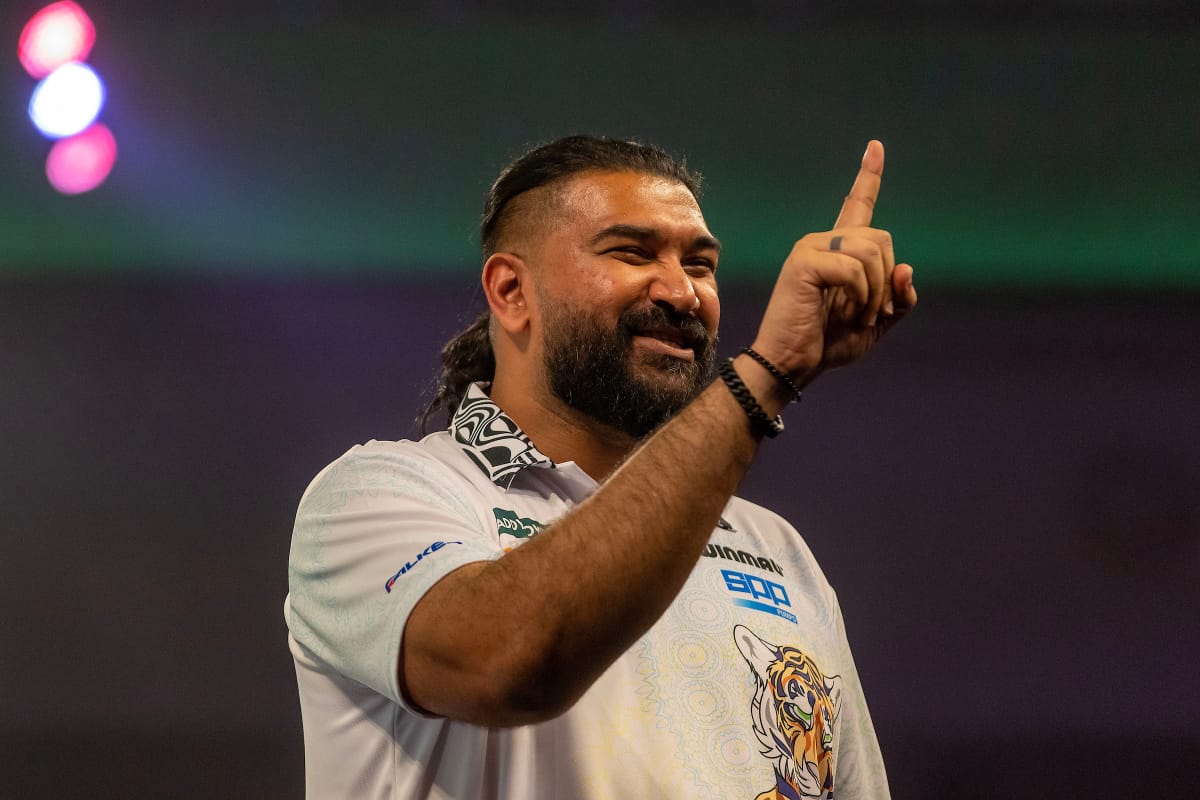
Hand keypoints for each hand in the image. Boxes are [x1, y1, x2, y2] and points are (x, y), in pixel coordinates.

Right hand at [750, 140, 916, 385]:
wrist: (792, 364)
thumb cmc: (828, 343)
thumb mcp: (877, 321)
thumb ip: (898, 297)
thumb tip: (906, 268)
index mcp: (839, 251)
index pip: (857, 204)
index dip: (868, 176)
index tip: (876, 147)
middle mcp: (823, 241)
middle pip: (883, 238)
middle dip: (888, 280)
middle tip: (873, 313)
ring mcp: (811, 247)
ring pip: (872, 252)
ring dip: (876, 293)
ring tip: (858, 316)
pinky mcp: (804, 261)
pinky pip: (855, 268)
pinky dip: (861, 296)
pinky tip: (845, 312)